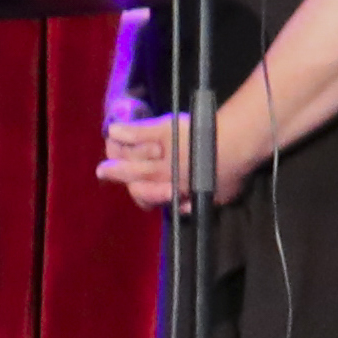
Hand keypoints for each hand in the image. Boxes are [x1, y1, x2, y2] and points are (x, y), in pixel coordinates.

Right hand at [97, 110, 239, 210]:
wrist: (235, 145)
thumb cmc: (231, 174)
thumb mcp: (216, 197)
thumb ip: (195, 203)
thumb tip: (183, 208)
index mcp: (172, 190)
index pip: (145, 196)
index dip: (142, 195)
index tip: (137, 191)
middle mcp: (160, 173)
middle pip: (130, 174)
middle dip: (114, 172)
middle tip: (102, 170)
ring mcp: (158, 152)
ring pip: (129, 154)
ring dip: (121, 150)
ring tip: (113, 145)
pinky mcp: (160, 130)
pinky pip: (135, 132)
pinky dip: (123, 130)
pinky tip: (114, 129)